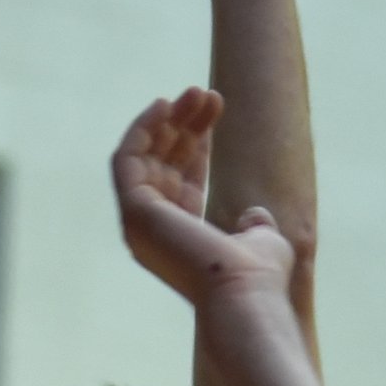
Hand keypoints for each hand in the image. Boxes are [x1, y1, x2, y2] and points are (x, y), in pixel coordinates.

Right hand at [111, 89, 297, 306]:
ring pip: (143, 157)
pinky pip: (125, 159)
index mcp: (182, 238)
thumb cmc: (257, 277)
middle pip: (162, 163)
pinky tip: (163, 104)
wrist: (242, 293)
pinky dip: (140, 130)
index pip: (181, 179)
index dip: (196, 141)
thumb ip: (253, 226)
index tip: (215, 108)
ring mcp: (139, 224)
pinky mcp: (132, 212)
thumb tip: (255, 216)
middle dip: (183, 124)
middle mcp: (154, 232)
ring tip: (195, 91)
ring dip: (166, 120)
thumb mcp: (260, 241)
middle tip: (206, 93)